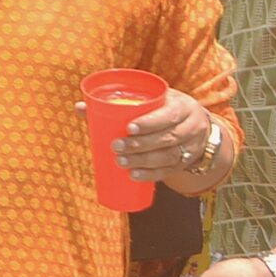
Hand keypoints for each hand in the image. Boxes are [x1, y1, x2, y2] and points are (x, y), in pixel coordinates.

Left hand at [74, 87, 213, 181]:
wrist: (195, 124)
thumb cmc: (163, 108)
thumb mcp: (151, 101)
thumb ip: (119, 103)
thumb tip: (80, 107)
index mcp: (183, 107)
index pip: (169, 115)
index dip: (150, 123)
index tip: (128, 128)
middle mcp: (192, 127)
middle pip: (168, 138)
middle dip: (140, 145)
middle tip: (116, 147)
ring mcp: (191, 147)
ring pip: (168, 156)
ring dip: (144, 161)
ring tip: (121, 162)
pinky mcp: (186, 162)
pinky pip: (169, 171)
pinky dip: (151, 174)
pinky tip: (134, 176)